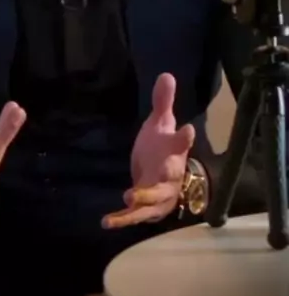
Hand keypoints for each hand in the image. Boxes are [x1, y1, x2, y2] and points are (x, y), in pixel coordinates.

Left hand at [102, 73, 194, 228]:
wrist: (165, 174)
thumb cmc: (162, 146)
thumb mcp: (160, 123)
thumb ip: (162, 102)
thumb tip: (166, 74)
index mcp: (173, 150)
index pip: (181, 141)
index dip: (185, 136)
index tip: (188, 128)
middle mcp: (170, 174)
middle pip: (170, 175)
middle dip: (165, 176)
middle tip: (162, 169)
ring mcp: (160, 193)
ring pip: (155, 200)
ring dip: (143, 200)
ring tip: (128, 197)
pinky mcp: (147, 207)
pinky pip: (137, 214)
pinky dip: (123, 218)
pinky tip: (107, 221)